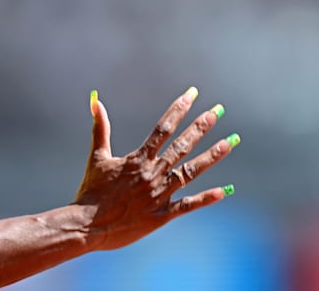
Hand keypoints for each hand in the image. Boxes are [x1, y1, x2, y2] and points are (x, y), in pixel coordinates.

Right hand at [73, 87, 237, 250]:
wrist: (87, 225)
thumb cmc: (90, 191)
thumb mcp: (96, 157)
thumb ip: (100, 128)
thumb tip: (95, 101)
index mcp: (138, 159)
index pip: (162, 128)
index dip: (178, 110)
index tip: (192, 94)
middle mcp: (152, 174)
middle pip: (182, 146)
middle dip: (201, 127)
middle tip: (218, 111)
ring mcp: (159, 194)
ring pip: (190, 172)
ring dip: (212, 156)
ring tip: (230, 142)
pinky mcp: (161, 215)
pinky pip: (188, 205)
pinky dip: (206, 198)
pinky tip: (224, 191)